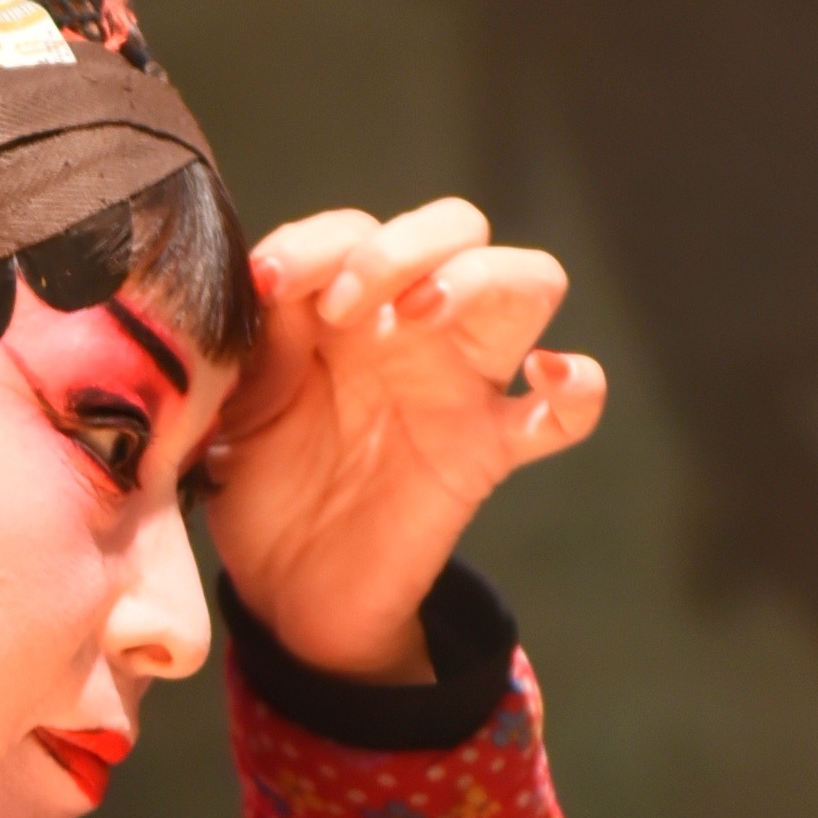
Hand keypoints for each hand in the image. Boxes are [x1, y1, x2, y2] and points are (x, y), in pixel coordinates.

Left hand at [202, 199, 606, 680]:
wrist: (283, 591)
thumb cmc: (258, 485)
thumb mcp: (237, 404)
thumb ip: (255, 340)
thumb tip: (264, 280)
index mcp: (347, 308)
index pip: (358, 228)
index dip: (319, 241)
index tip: (271, 285)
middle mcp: (413, 332)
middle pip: (460, 227)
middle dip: (406, 245)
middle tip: (344, 308)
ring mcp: (460, 386)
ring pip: (529, 282)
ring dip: (480, 278)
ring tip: (419, 316)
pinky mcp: (488, 452)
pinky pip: (566, 413)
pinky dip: (580, 386)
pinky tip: (549, 374)